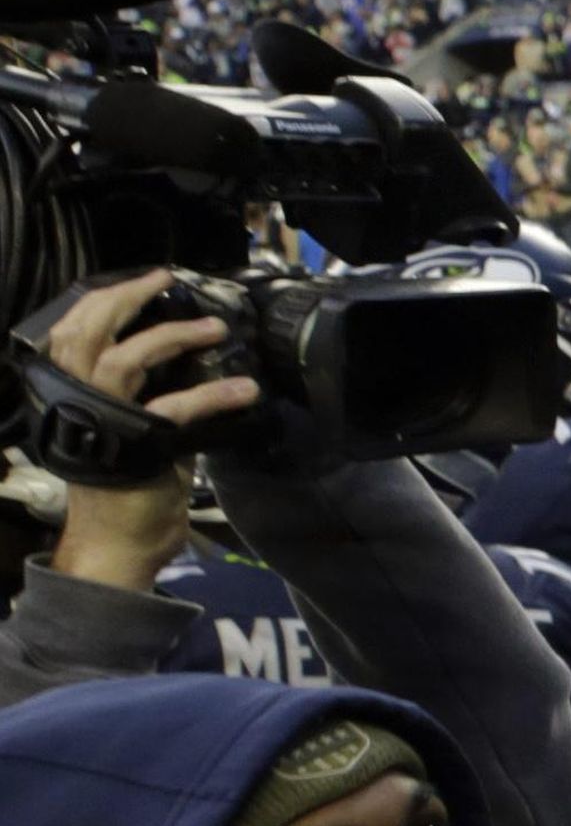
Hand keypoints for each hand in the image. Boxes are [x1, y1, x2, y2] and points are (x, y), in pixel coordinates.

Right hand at [41, 271, 258, 588]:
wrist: (119, 546)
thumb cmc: (125, 485)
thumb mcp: (126, 427)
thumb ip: (141, 389)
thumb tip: (184, 349)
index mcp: (69, 398)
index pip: (70, 336)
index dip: (101, 303)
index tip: (141, 281)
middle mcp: (77, 405)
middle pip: (84, 335)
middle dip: (124, 299)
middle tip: (162, 279)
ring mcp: (104, 424)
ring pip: (125, 360)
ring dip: (174, 335)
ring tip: (215, 328)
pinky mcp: (141, 448)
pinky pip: (177, 408)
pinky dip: (216, 395)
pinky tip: (246, 392)